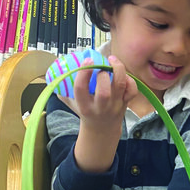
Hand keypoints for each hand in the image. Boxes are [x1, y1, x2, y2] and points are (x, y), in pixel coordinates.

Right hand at [72, 55, 137, 172]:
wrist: (102, 130)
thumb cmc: (86, 111)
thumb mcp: (71, 103)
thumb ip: (63, 89)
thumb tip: (58, 68)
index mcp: (84, 106)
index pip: (81, 89)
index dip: (83, 73)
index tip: (87, 60)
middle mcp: (100, 107)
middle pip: (103, 92)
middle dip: (102, 74)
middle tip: (101, 64)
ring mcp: (115, 105)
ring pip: (120, 86)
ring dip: (118, 70)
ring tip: (112, 60)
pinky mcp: (126, 103)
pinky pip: (132, 91)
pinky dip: (130, 80)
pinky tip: (123, 74)